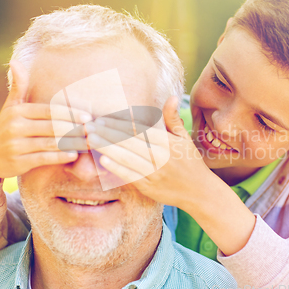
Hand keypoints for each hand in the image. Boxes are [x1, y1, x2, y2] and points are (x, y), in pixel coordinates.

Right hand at [0, 60, 91, 191]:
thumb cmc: (5, 128)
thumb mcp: (10, 107)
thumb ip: (19, 86)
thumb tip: (15, 61)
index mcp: (18, 111)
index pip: (49, 111)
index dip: (70, 114)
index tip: (89, 117)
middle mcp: (15, 127)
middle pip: (52, 127)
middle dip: (75, 129)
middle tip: (93, 131)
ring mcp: (16, 145)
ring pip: (50, 143)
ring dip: (72, 143)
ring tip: (88, 143)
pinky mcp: (18, 162)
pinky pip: (43, 158)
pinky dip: (60, 157)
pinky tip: (73, 155)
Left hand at [85, 96, 219, 210]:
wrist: (199, 192)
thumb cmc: (190, 162)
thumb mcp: (184, 138)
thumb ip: (173, 118)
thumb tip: (172, 96)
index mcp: (167, 142)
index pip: (139, 130)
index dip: (119, 124)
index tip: (102, 118)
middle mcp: (161, 156)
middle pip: (130, 142)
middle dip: (107, 134)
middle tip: (88, 126)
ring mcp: (155, 173)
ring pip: (127, 158)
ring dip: (107, 148)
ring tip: (90, 140)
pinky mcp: (150, 187)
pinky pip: (131, 176)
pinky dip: (117, 168)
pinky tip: (103, 160)